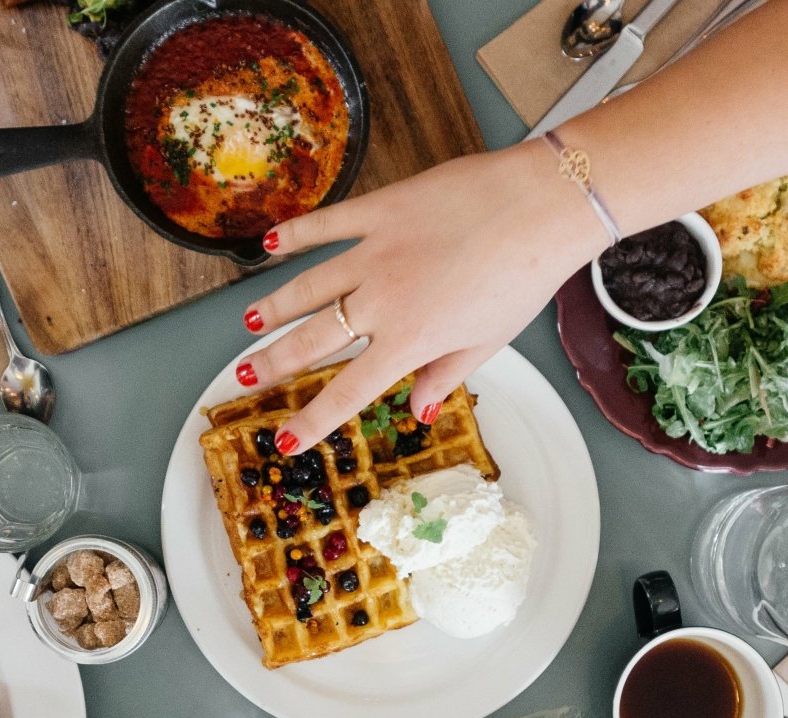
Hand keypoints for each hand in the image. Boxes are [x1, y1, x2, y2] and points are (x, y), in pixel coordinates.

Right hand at [239, 141, 606, 451]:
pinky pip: (328, 225)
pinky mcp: (381, 210)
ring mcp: (375, 252)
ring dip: (273, 306)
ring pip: (308, 285)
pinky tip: (271, 244)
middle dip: (274, 362)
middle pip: (313, 339)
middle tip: (246, 376)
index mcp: (410, 341)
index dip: (312, 420)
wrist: (541, 207)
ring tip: (248, 323)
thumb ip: (447, 375)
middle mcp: (381, 301)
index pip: (347, 391)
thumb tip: (420, 410)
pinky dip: (296, 234)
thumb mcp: (489, 341)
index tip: (285, 441)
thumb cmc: (525, 276)